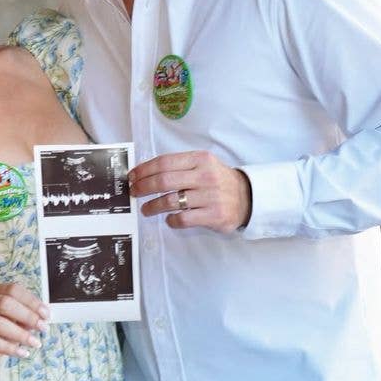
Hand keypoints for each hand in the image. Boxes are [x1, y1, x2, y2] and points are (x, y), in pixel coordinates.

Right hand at [0, 283, 49, 369]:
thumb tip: (42, 317)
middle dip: (27, 316)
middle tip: (42, 327)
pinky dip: (10, 348)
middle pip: (5, 303)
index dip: (32, 301)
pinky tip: (23, 353)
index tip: (46, 314)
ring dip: (20, 334)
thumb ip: (25, 317)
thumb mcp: (13, 320)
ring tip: (34, 342)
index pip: (14, 290)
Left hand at [129, 151, 252, 231]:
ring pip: (171, 201)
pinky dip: (171, 220)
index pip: (164, 162)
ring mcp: (210, 196)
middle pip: (164, 181)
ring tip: (146, 209)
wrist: (247, 197)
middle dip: (143, 187)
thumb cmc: (218, 180)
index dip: (144, 170)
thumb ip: (180, 166)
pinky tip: (169, 219)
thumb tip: (146, 172)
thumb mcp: (203, 164)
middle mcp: (205, 176)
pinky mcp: (214, 215)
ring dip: (153, 206)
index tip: (133, 176)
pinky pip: (183, 219)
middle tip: (134, 192)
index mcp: (200, 159)